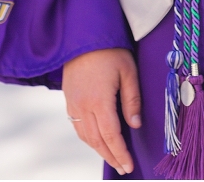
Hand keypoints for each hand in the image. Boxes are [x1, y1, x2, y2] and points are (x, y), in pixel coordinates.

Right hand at [62, 47, 140, 175]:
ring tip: (112, 158)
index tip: (129, 166)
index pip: (111, 136)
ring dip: (99, 149)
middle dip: (111, 156)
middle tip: (123, 168)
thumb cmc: (110, 50)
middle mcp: (83, 106)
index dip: (120, 153)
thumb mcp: (128, 71)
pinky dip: (88, 138)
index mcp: (99, 101)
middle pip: (97, 140)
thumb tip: (135, 125)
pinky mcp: (68, 98)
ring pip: (85, 136)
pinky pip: (77, 126)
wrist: (83, 33)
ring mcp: (73, 103)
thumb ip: (132, 100)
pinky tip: (97, 140)